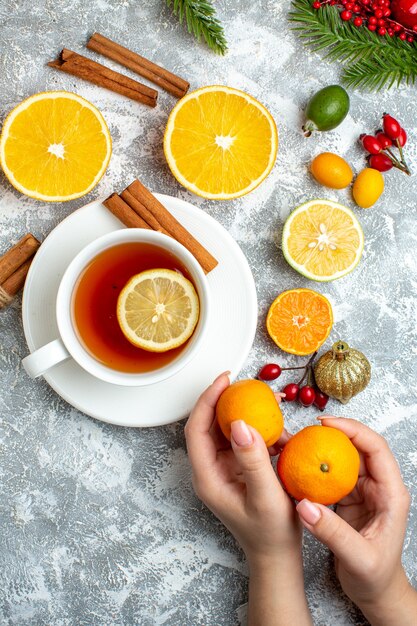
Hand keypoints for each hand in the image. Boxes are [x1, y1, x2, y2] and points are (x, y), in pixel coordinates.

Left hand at [185, 373, 312, 625]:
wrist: (277, 555)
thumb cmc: (271, 533)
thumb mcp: (265, 496)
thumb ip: (253, 460)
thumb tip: (241, 422)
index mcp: (207, 477)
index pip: (196, 429)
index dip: (207, 401)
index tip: (225, 380)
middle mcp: (210, 469)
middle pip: (207, 424)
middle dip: (224, 400)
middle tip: (244, 382)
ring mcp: (223, 468)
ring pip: (225, 429)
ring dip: (242, 412)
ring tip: (264, 399)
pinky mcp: (237, 468)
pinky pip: (241, 439)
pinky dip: (256, 428)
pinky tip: (276, 425)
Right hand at [296, 416, 414, 624]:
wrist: (375, 592)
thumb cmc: (375, 577)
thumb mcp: (358, 558)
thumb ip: (332, 532)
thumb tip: (304, 505)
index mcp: (391, 494)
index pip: (375, 448)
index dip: (352, 430)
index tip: (326, 424)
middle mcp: (379, 487)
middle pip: (360, 446)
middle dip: (335, 432)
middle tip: (308, 429)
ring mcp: (364, 490)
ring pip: (345, 457)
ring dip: (324, 448)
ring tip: (299, 442)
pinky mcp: (348, 497)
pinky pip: (332, 473)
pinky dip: (316, 467)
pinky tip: (299, 465)